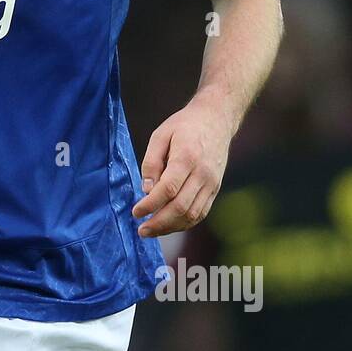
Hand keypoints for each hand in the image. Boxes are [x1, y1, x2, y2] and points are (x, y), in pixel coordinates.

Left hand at [131, 92, 232, 237]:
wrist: (216, 119)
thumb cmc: (184, 126)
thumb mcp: (160, 135)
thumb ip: (151, 163)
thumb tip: (147, 190)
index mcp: (187, 157)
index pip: (168, 189)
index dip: (150, 205)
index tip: (136, 212)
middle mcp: (202, 173)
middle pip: (181, 207)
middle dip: (159, 223)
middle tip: (142, 230)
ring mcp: (212, 183)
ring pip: (192, 214)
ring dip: (171, 227)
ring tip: (152, 231)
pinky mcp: (215, 188)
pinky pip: (201, 212)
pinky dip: (185, 223)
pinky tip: (169, 225)